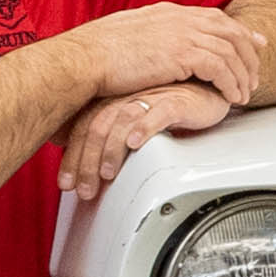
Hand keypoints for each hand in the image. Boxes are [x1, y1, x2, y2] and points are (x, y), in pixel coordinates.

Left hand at [60, 81, 232, 197]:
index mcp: (114, 99)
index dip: (72, 157)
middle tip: (85, 189)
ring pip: (122, 121)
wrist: (208, 86)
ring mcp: (151, 98)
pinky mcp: (177, 101)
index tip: (67, 183)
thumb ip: (111, 134)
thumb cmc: (173, 103)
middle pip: (97, 127)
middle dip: (86, 162)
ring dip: (111, 150)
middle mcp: (128, 96)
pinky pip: (158, 114)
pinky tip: (136, 144)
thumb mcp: (136, 118)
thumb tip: (85, 163)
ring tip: (107, 174)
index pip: (83, 127)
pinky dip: (144, 129)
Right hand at [71, 2, 266, 111]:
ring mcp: (182, 33)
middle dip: (248, 55)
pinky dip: (230, 83)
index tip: (254, 43)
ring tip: (244, 95)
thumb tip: (157, 49)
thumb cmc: (98, 55)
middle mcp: (180, 18)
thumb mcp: (130, 36)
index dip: (239, 31)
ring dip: (242, 75)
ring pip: (230, 50)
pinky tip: (231, 97)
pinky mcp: (182, 53)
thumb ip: (152, 38)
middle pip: (231, 31)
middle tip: (255, 77)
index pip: (215, 17)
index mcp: (168, 12)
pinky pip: (220, 67)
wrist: (85, 59)